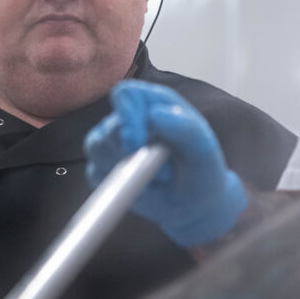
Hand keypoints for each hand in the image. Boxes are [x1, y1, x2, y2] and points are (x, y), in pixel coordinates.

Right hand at [85, 81, 246, 245]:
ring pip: (96, 148)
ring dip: (124, 170)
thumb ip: (186, 129)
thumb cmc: (201, 171)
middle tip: (164, 175)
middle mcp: (130, 120)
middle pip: (108, 127)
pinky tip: (141, 189)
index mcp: (154, 103)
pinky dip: (115, 184)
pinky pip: (94, 172)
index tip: (136, 143)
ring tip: (156, 182)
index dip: (126, 116)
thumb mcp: (204, 150)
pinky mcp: (103, 168)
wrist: (195, 203)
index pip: (125, 95)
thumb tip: (154, 114)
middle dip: (130, 154)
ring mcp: (114, 144)